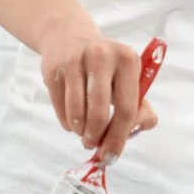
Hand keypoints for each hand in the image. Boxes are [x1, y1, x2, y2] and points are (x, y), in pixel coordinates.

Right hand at [36, 20, 158, 163]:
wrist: (69, 37)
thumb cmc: (105, 67)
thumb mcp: (126, 78)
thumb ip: (139, 106)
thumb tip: (139, 130)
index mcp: (128, 60)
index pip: (127, 108)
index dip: (119, 137)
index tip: (111, 156)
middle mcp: (102, 57)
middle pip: (100, 113)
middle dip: (96, 137)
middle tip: (92, 145)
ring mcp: (76, 61)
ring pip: (77, 113)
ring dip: (80, 131)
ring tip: (82, 131)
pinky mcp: (55, 69)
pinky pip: (60, 108)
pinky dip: (66, 122)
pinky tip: (71, 118)